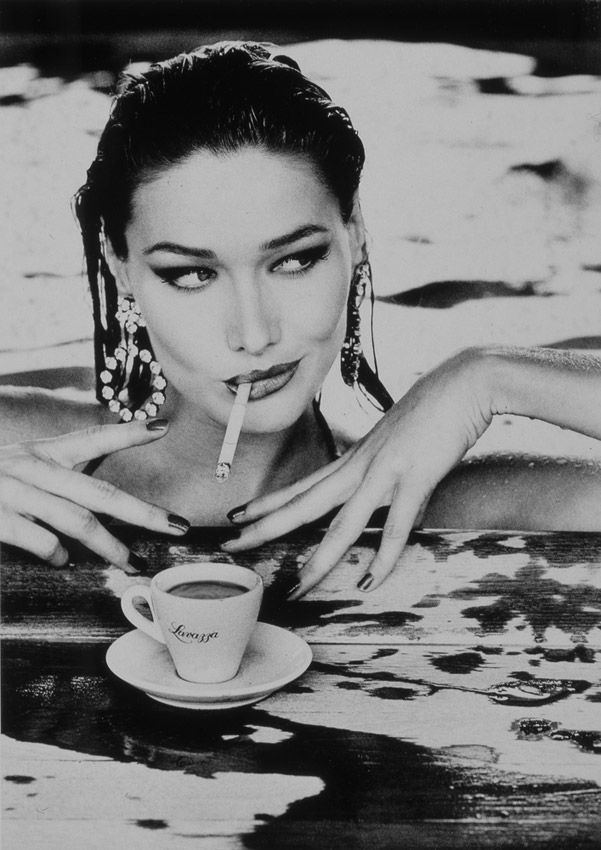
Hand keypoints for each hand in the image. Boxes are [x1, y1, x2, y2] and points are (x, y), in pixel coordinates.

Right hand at [0, 419, 189, 570]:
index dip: (128, 432)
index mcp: (42, 452)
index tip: (162, 427)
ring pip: (76, 521)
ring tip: (128, 561)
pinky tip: (64, 561)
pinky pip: (38, 539)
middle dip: (143, 512)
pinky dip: (56, 554)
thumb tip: (95, 509)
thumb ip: (57, 478)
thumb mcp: (22, 466)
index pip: (91, 438)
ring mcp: (14, 491)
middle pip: (100, 492)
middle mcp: (32, 467)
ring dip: (108, 546)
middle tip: (175, 525)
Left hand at [223, 349, 492, 595]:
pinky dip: (382, 558)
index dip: (268, 503)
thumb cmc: (434, 410)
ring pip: (342, 524)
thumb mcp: (399, 445)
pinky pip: (395, 527)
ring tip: (298, 588)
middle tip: (231, 545)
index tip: (239, 516)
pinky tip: (368, 582)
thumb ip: (388, 475)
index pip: (301, 486)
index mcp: (354, 459)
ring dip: (319, 559)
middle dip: (265, 528)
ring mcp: (385, 472)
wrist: (465, 383)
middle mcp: (360, 466)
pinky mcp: (415, 477)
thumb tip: (391, 503)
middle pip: (304, 504)